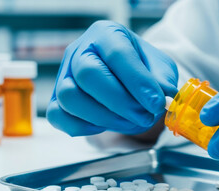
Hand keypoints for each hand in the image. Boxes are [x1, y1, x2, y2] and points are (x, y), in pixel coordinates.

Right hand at [47, 21, 177, 135]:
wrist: (124, 76)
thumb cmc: (141, 67)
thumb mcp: (160, 67)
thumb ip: (162, 80)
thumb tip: (161, 98)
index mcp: (107, 34)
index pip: (117, 54)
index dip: (138, 82)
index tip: (156, 103)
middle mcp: (80, 51)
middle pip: (88, 75)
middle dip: (121, 103)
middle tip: (146, 116)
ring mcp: (64, 75)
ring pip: (70, 97)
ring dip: (105, 117)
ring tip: (131, 122)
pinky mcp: (56, 100)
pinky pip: (59, 117)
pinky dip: (85, 127)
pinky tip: (108, 124)